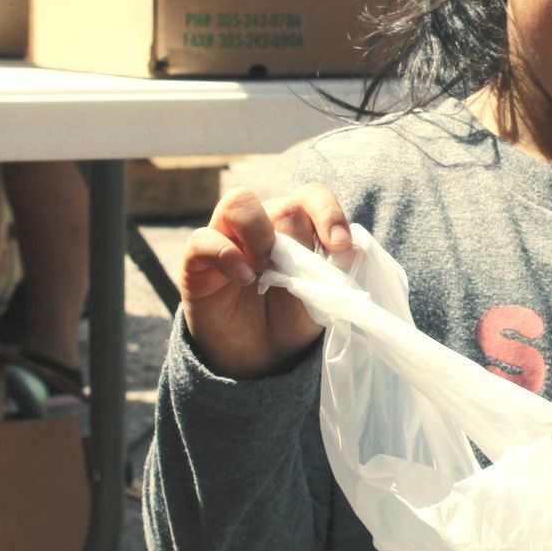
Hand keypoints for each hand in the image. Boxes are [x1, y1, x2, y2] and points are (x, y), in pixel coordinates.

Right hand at [178, 182, 351, 377]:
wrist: (257, 355)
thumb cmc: (291, 318)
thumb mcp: (320, 298)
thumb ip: (333, 272)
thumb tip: (354, 249)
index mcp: (296, 225)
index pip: (312, 195)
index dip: (329, 212)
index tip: (340, 245)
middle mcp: (262, 222)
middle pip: (284, 206)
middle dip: (298, 240)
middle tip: (299, 273)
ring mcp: (227, 236)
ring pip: (240, 202)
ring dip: (261, 234)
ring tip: (266, 269)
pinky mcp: (197, 259)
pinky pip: (204, 239)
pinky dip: (226, 255)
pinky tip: (243, 279)